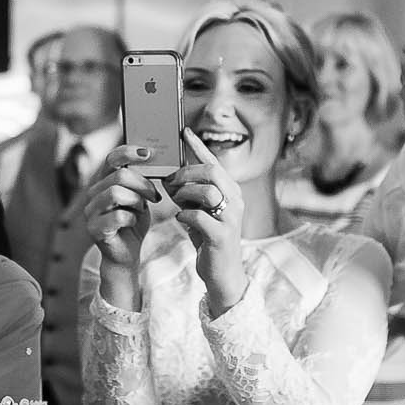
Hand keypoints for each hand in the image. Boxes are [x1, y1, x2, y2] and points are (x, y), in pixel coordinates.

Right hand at [81, 145, 160, 274]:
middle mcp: (93, 194)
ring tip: (141, 209)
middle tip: (154, 196)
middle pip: (119, 176)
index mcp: (103, 182)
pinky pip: (117, 216)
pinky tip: (133, 222)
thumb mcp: (140, 197)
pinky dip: (132, 218)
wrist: (127, 254)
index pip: (111, 159)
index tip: (148, 154)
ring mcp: (91, 211)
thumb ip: (140, 180)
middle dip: (143, 184)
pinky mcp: (94, 229)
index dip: (128, 152)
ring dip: (136, 200)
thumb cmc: (133, 222)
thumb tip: (152, 161)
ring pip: (116, 193)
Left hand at [166, 130, 246, 314]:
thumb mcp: (200, 211)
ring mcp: (231, 218)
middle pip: (211, 171)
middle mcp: (235, 200)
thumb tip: (169, 174)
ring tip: (176, 203)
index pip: (214, 162)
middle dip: (186, 173)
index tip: (183, 131)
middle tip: (170, 182)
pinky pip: (199, 216)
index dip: (198, 146)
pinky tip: (181, 221)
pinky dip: (185, 216)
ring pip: (207, 191)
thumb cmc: (208, 238)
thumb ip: (190, 193)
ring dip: (185, 194)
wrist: (222, 273)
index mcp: (230, 191)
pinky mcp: (222, 236)